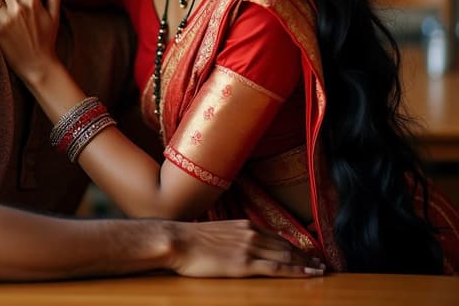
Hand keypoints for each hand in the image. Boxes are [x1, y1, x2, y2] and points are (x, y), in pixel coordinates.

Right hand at [170, 220, 324, 277]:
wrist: (179, 241)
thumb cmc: (193, 240)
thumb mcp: (218, 233)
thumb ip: (234, 238)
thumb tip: (240, 245)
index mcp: (245, 226)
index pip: (277, 237)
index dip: (295, 246)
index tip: (307, 253)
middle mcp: (251, 233)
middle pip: (286, 246)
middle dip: (305, 255)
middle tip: (321, 262)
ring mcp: (249, 248)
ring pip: (286, 256)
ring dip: (306, 263)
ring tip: (320, 269)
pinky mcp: (245, 264)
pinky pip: (277, 268)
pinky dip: (296, 271)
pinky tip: (308, 274)